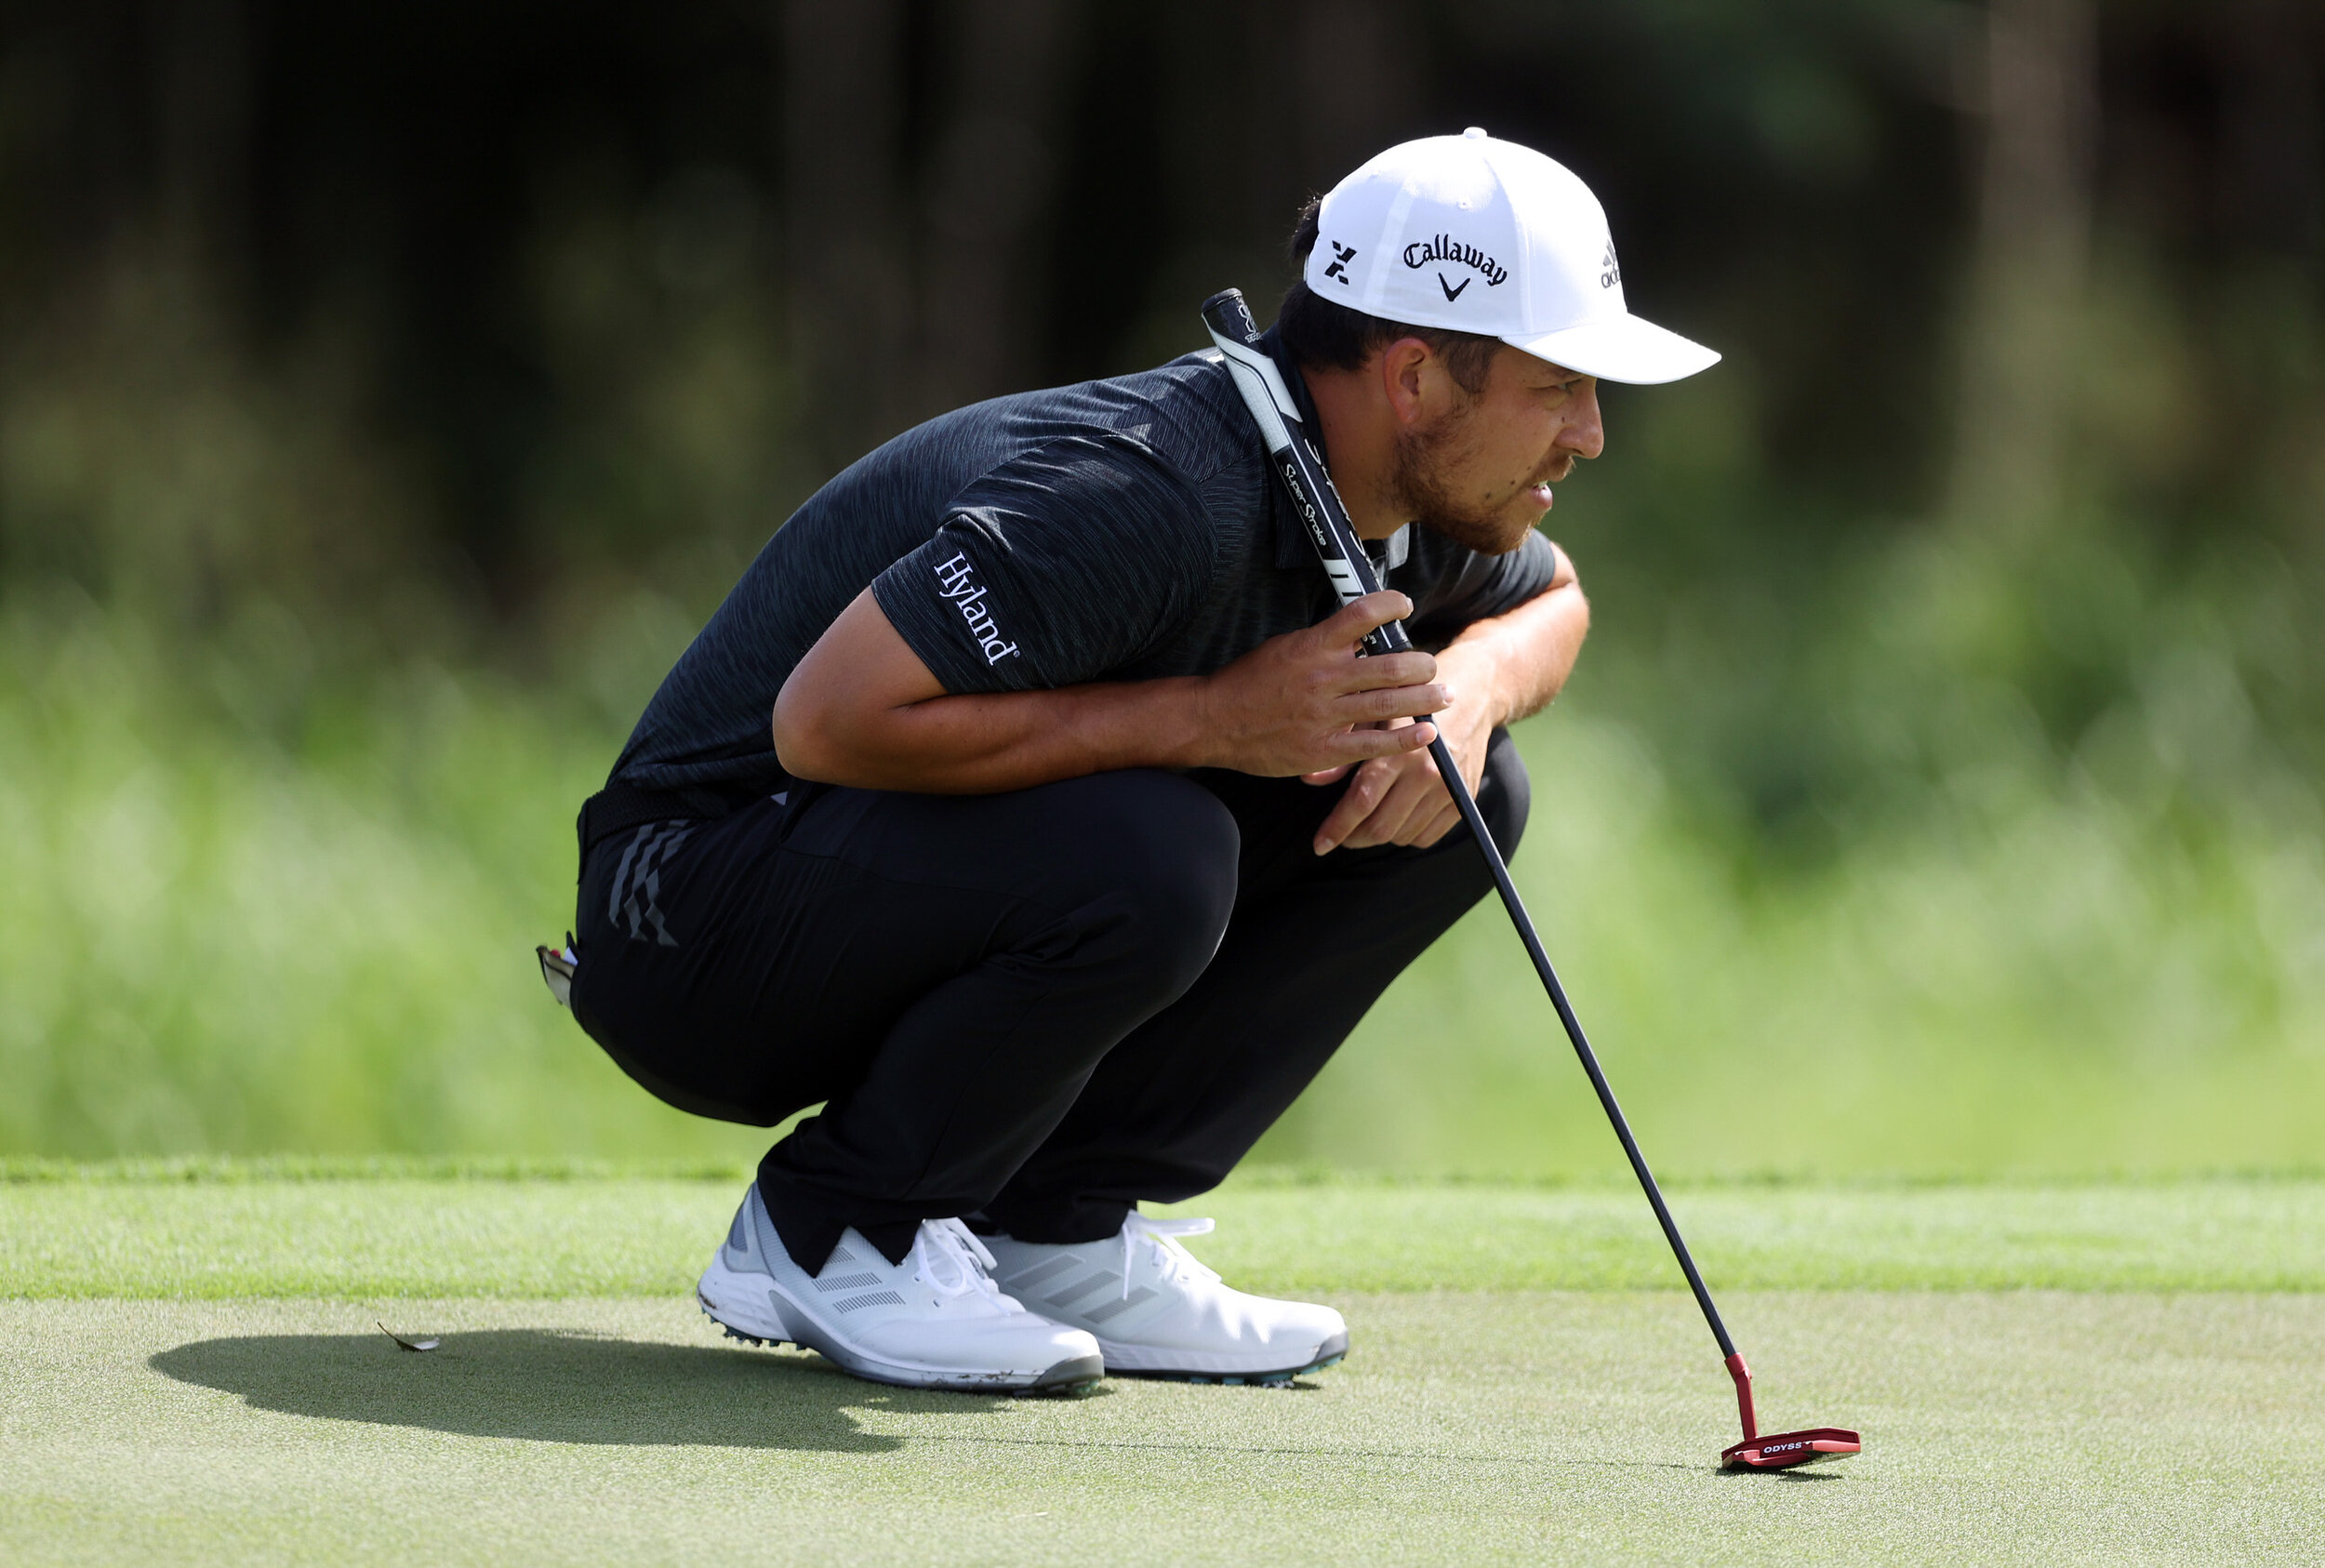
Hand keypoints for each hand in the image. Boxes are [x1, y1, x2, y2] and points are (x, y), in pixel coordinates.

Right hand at [1194, 592, 1452, 776]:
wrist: (1214, 720)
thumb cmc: (1249, 682)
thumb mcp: (1284, 647)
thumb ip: (1323, 644)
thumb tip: (1361, 636)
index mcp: (1313, 646)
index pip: (1362, 614)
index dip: (1391, 605)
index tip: (1404, 604)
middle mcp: (1324, 677)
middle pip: (1390, 665)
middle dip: (1422, 664)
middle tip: (1433, 665)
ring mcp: (1325, 715)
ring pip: (1389, 703)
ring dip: (1425, 699)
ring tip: (1443, 695)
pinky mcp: (1324, 749)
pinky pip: (1374, 744)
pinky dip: (1405, 738)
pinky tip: (1427, 733)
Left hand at [1303, 684, 1493, 855]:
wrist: (1471, 692)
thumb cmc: (1411, 703)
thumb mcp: (1373, 717)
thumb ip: (1343, 752)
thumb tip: (1309, 780)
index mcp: (1400, 751)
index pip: (1362, 802)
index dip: (1336, 828)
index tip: (1319, 845)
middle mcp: (1428, 773)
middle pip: (1381, 826)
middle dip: (1353, 838)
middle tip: (1340, 836)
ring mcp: (1449, 789)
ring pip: (1402, 835)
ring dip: (1379, 835)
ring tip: (1367, 820)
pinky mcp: (1463, 799)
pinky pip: (1426, 836)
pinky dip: (1406, 835)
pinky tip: (1395, 818)